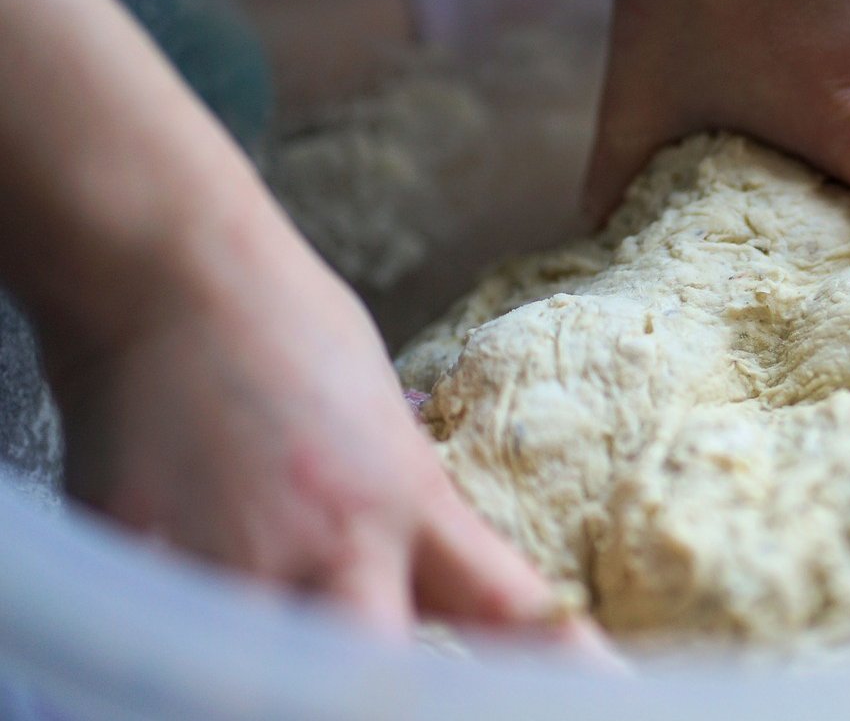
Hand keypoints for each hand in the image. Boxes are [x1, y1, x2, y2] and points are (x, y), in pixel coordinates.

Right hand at [45, 207, 593, 644]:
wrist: (166, 272)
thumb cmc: (288, 330)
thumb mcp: (384, 432)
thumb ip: (408, 521)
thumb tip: (427, 589)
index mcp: (409, 502)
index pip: (509, 611)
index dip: (565, 669)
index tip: (612, 692)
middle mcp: (332, 545)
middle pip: (378, 674)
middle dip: (386, 696)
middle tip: (390, 689)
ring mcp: (229, 561)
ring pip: (265, 680)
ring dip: (279, 678)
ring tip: (274, 664)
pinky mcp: (136, 562)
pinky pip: (169, 642)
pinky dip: (182, 649)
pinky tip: (186, 635)